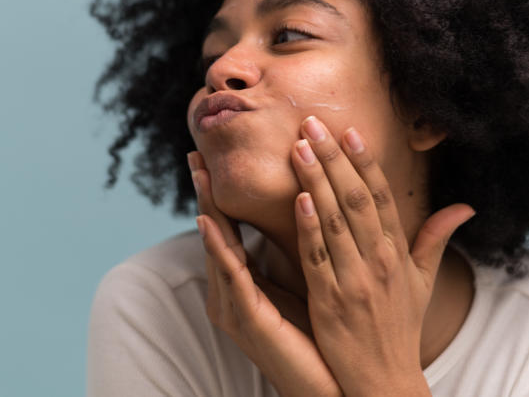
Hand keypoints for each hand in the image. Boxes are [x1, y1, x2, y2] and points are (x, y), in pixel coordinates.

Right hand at [188, 150, 342, 396]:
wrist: (334, 389)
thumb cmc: (322, 339)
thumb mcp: (309, 285)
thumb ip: (302, 251)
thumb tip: (310, 210)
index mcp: (246, 285)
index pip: (231, 229)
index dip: (221, 194)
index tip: (212, 158)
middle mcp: (234, 294)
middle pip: (217, 234)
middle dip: (205, 194)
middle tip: (194, 155)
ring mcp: (236, 307)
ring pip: (218, 249)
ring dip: (207, 209)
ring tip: (199, 177)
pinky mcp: (247, 320)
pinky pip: (232, 277)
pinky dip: (221, 247)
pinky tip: (211, 222)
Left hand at [290, 116, 474, 396]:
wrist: (384, 381)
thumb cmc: (400, 328)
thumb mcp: (423, 283)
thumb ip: (435, 240)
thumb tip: (464, 206)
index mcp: (398, 253)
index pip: (382, 197)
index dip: (365, 162)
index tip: (350, 130)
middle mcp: (379, 262)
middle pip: (356, 200)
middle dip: (334, 158)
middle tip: (312, 123)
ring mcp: (355, 281)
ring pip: (335, 221)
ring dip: (316, 181)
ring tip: (298, 146)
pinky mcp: (330, 302)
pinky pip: (318, 258)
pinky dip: (309, 228)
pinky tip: (298, 199)